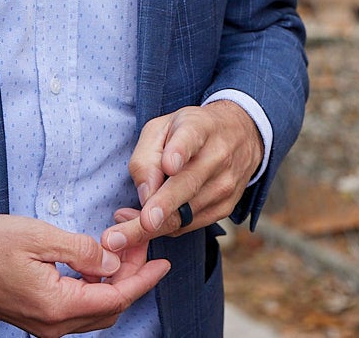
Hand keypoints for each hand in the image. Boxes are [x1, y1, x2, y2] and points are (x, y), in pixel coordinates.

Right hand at [0, 215, 169, 337]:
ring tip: (122, 249)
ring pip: (95, 311)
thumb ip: (82, 251)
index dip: (143, 279)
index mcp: (56, 306)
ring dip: (114, 283)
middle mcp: (52, 325)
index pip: (115, 297)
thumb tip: (113, 263)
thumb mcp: (40, 237)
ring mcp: (44, 325)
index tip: (163, 262)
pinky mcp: (37, 318)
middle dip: (131, 277)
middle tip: (140, 243)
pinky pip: (78, 310)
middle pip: (110, 307)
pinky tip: (97, 263)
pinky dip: (95, 288)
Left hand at [104, 101, 263, 253]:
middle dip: (164, 205)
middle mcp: (218, 155)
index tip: (169, 165)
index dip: (179, 151)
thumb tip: (145, 195)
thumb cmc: (188, 132)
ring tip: (120, 232)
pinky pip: (189, 225)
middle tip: (143, 222)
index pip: (190, 138)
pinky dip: (165, 229)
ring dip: (152, 227)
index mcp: (199, 127)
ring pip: (186, 213)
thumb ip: (146, 157)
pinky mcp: (226, 207)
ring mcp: (225, 184)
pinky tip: (146, 223)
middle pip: (187, 184)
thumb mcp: (161, 129)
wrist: (238, 137)